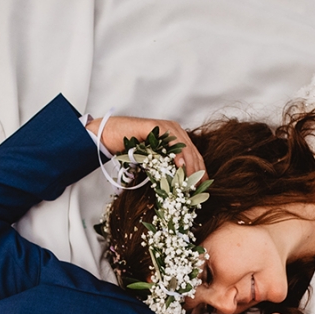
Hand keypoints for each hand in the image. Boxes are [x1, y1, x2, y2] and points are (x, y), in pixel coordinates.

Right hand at [88, 115, 204, 176]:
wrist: (111, 136)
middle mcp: (175, 130)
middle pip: (192, 151)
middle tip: (197, 187)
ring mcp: (167, 127)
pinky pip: (171, 140)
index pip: (194, 154)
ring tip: (190, 180)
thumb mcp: (154, 160)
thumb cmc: (130, 148)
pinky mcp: (157, 126)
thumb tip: (178, 184)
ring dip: (189, 165)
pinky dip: (177, 153)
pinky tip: (179, 165)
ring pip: (185, 147)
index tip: (203, 186)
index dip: (200, 170)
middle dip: (197, 171)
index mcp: (177, 137)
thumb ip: (166, 166)